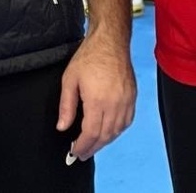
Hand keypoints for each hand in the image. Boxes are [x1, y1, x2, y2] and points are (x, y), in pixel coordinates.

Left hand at [57, 31, 136, 161]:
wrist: (110, 42)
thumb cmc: (88, 57)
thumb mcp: (70, 80)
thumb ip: (66, 106)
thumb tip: (62, 127)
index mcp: (97, 101)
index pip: (91, 133)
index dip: (83, 146)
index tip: (75, 152)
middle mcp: (115, 104)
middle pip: (105, 136)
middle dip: (93, 147)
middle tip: (82, 153)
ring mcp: (126, 102)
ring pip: (117, 131)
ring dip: (105, 141)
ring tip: (93, 145)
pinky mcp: (133, 97)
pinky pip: (127, 121)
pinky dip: (117, 131)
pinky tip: (109, 132)